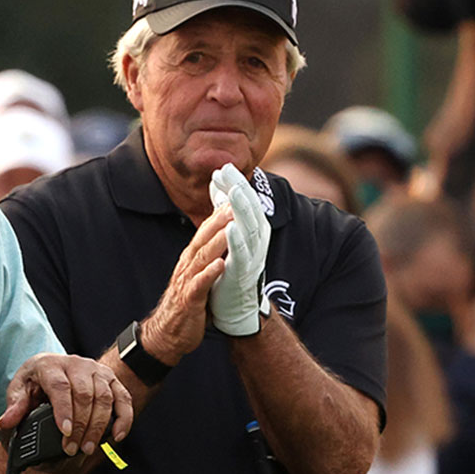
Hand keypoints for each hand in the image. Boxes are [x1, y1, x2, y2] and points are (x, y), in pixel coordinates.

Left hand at [0, 353, 132, 457]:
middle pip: (85, 395)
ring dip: (99, 426)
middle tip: (72, 450)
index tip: (65, 432)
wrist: (56, 366)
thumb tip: (6, 423)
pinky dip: (123, 418)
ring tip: (88, 449)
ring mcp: (97, 371)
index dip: (64, 410)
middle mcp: (77, 364)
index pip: (60, 386)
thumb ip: (14, 406)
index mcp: (50, 364)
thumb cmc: (35, 381)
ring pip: (105, 398)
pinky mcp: (112, 380)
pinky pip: (123, 399)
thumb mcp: (19, 390)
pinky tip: (117, 436)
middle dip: (81, 425)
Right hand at [141, 204, 231, 363]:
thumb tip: (223, 240)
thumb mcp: (199, 276)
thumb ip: (208, 258)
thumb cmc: (188, 304)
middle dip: (219, 220)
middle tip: (235, 202)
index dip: (218, 214)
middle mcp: (187, 266)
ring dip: (217, 242)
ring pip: (202, 257)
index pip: (205, 232)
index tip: (234, 197)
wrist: (168, 334)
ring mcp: (186, 282)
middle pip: (203, 238)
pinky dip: (210, 274)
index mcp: (191, 259)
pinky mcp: (188, 300)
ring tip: (231, 227)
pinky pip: (199, 284)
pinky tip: (221, 265)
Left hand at [207, 164, 270, 336]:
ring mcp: (253, 255)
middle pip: (250, 208)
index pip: (245, 200)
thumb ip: (223, 208)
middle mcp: (258, 239)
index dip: (235, 183)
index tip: (222, 167)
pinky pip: (242, 253)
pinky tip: (231, 227)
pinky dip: (237, 240)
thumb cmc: (232, 267)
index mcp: (254, 229)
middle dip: (239, 188)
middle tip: (228, 169)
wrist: (236, 306)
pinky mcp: (244, 272)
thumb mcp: (229, 232)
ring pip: (249, 227)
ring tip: (233, 191)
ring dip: (242, 208)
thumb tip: (217, 181)